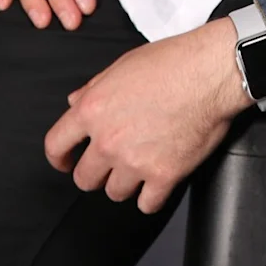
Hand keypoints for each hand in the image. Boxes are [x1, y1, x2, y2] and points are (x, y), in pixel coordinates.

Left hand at [44, 16, 253, 212]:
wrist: (209, 72)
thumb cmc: (171, 62)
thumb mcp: (123, 65)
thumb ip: (94, 87)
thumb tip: (75, 101)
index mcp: (93, 110)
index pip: (55, 146)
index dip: (59, 158)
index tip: (66, 162)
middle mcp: (108, 140)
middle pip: (85, 179)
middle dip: (96, 172)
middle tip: (112, 161)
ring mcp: (134, 162)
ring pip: (115, 193)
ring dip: (126, 182)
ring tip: (141, 164)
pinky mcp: (163, 176)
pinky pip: (147, 204)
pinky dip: (152, 196)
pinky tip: (159, 178)